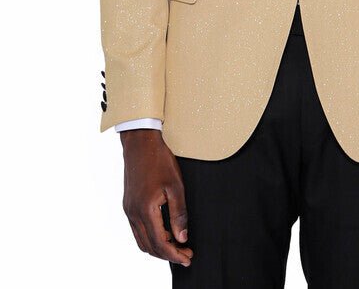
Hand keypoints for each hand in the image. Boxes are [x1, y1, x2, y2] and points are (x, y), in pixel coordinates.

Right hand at [120, 129, 192, 267]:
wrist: (140, 143)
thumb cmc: (159, 160)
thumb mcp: (175, 186)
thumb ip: (179, 214)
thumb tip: (182, 237)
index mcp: (145, 210)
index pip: (160, 243)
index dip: (174, 254)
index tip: (188, 257)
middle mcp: (133, 213)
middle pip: (149, 246)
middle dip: (168, 254)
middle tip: (185, 254)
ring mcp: (129, 209)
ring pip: (142, 240)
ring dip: (158, 247)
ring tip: (176, 246)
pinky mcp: (128, 204)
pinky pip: (137, 230)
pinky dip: (150, 237)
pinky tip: (163, 233)